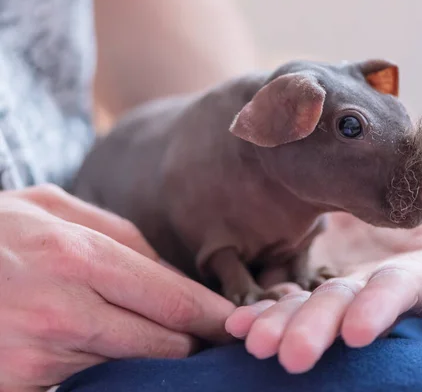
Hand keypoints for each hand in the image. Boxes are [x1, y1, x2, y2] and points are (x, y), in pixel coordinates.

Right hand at [0, 185, 235, 390]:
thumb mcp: (51, 207)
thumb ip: (120, 234)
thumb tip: (169, 272)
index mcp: (78, 257)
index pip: (174, 301)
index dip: (215, 317)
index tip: (240, 324)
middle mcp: (64, 311)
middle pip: (163, 344)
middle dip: (195, 345)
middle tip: (215, 340)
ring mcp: (39, 356)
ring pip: (131, 367)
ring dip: (155, 358)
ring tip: (166, 340)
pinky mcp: (21, 383)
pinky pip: (90, 382)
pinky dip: (113, 370)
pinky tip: (112, 350)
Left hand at [225, 175, 421, 372]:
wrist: (372, 182)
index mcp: (413, 273)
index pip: (398, 293)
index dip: (380, 309)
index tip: (356, 329)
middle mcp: (371, 287)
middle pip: (342, 309)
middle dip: (318, 330)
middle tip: (288, 354)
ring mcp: (332, 284)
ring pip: (306, 309)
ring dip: (280, 325)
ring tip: (252, 340)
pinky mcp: (301, 275)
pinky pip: (277, 295)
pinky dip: (258, 307)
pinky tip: (236, 321)